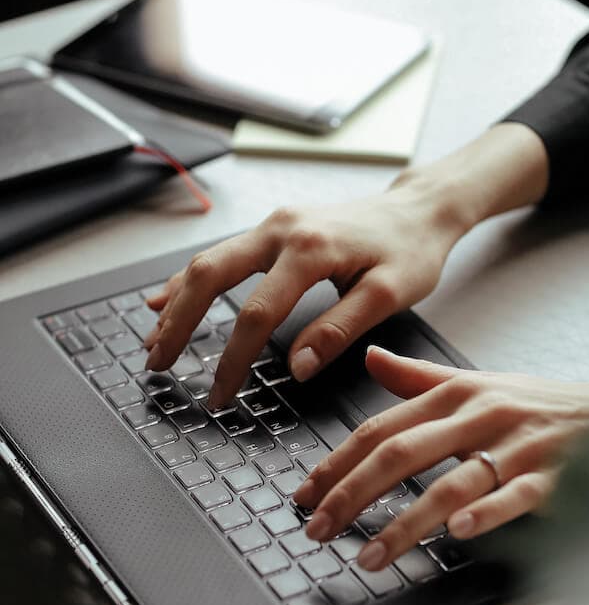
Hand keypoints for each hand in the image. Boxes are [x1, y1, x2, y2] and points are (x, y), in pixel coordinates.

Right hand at [143, 183, 463, 406]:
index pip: (256, 313)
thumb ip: (338, 330)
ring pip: (208, 262)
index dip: (233, 359)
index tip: (220, 394)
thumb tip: (296, 367)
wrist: (419, 210)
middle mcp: (282, 229)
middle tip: (157, 362)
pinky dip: (190, 280)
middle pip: (210, 276)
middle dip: (179, 323)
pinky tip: (165, 299)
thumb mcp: (388, 295)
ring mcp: (274, 225)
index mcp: (310, 249)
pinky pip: (221, 254)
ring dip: (177, 302)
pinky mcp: (274, 230)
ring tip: (154, 340)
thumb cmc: (411, 251)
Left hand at [295, 346, 588, 568]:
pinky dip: (485, 514)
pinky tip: (456, 535)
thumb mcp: (486, 383)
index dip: (337, 461)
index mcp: (459, 392)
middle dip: (351, 493)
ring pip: (449, 483)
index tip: (304, 493)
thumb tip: (371, 359)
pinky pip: (515, 496)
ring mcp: (520, 445)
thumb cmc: (553, 406)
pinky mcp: (557, 475)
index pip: (381, 426)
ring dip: (403, 523)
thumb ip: (422, 379)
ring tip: (369, 556)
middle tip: (316, 528)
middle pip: (402, 452)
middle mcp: (482, 414)